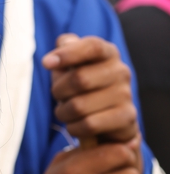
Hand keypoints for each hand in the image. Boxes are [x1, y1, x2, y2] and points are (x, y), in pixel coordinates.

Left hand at [43, 34, 141, 168]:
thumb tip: (57, 52)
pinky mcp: (126, 118)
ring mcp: (126, 95)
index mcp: (108, 52)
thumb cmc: (86, 85)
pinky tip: (73, 125)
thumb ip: (66, 47)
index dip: (68, 54)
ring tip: (62, 112)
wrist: (111, 120)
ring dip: (63, 112)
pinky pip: (90, 125)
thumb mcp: (74, 62)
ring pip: (80, 105)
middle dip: (58, 90)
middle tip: (56, 95)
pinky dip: (74, 127)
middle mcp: (121, 71)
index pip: (91, 47)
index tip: (46, 63)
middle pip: (80, 78)